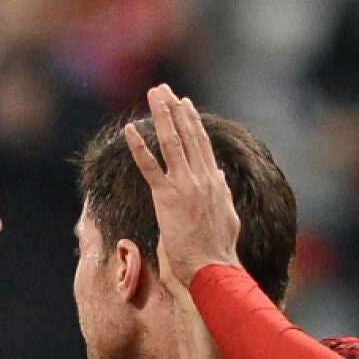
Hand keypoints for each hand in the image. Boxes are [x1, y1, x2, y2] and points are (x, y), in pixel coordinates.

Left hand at [124, 84, 241, 288]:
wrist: (212, 268)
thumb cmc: (218, 250)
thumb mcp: (227, 215)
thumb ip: (222, 192)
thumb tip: (218, 174)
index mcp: (215, 182)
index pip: (202, 143)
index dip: (192, 121)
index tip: (184, 103)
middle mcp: (201, 178)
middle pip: (187, 134)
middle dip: (175, 109)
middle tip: (163, 89)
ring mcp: (184, 186)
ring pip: (171, 142)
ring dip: (161, 115)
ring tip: (153, 95)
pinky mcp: (167, 198)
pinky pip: (150, 167)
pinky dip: (139, 147)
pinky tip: (130, 130)